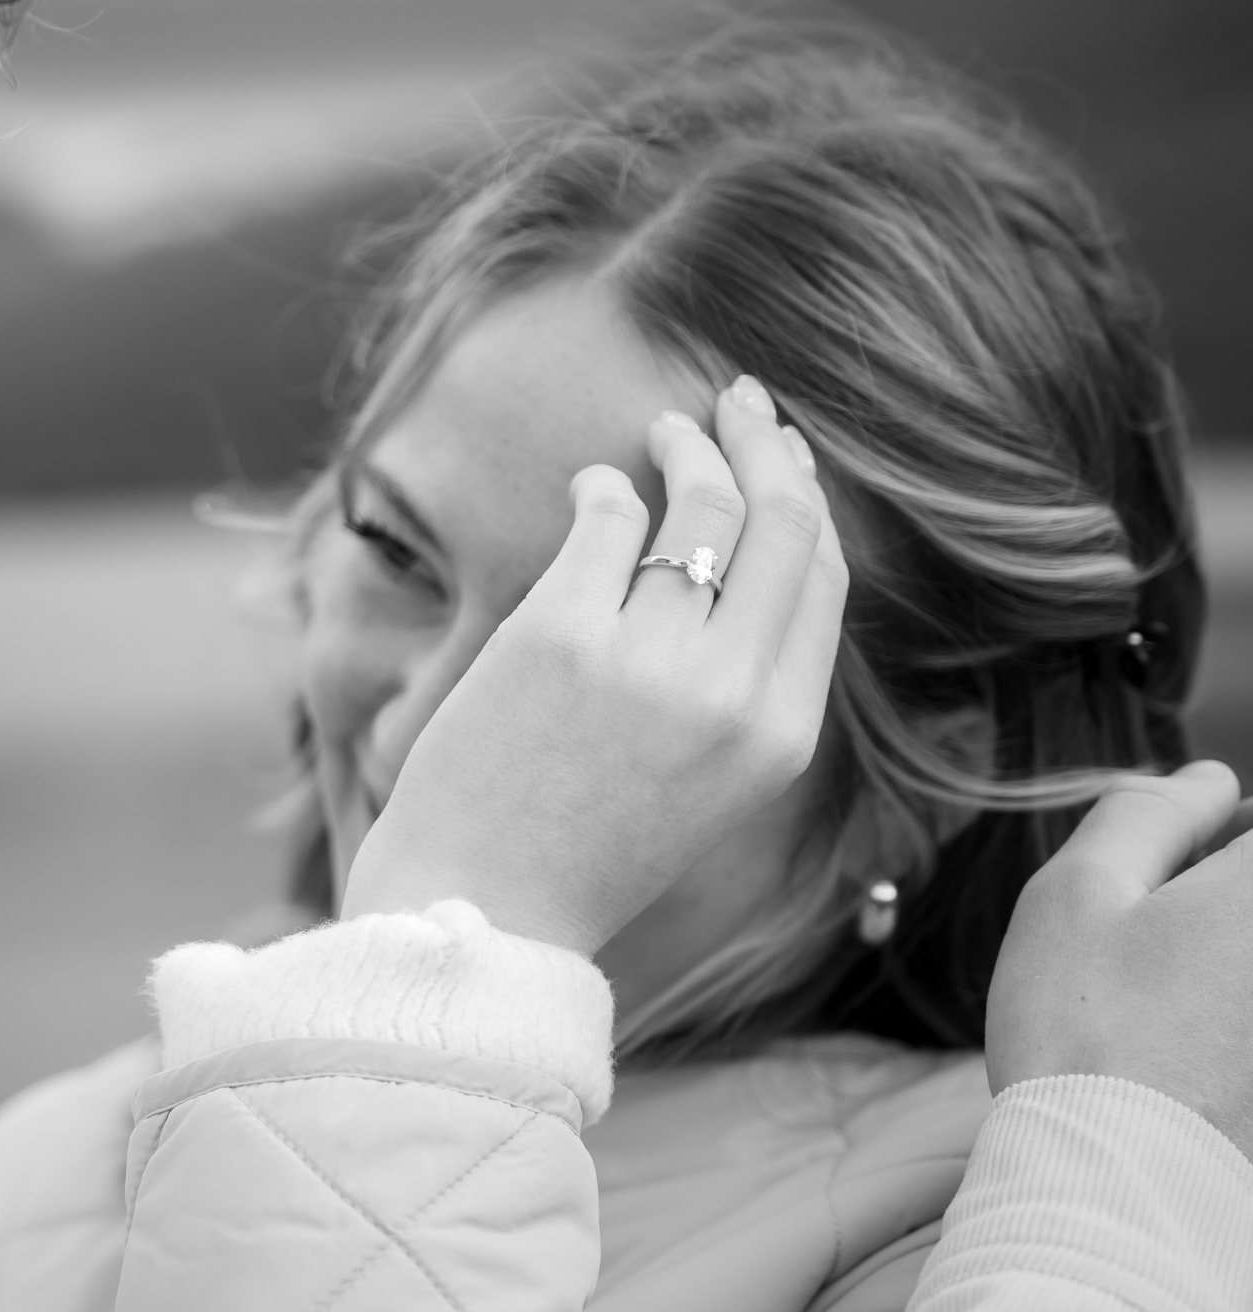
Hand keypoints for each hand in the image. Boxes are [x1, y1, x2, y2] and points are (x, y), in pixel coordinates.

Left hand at [340, 375, 847, 954]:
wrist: (486, 910)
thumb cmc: (587, 848)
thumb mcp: (711, 783)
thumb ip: (744, 682)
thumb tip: (748, 550)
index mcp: (781, 736)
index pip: (824, 578)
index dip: (807, 501)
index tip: (785, 456)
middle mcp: (729, 692)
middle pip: (782, 519)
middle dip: (765, 443)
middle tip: (738, 401)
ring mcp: (646, 657)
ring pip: (700, 503)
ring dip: (684, 446)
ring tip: (663, 432)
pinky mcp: (559, 629)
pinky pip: (608, 515)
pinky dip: (605, 487)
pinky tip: (595, 489)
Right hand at [987, 762, 1252, 1159]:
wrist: (1112, 1191)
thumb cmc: (1081, 1036)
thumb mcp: (1076, 894)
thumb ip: (1148, 815)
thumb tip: (1210, 780)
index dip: (1226, 835)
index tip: (1187, 860)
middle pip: (1251, 904)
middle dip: (1220, 908)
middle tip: (1163, 944)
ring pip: (1244, 969)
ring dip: (1220, 972)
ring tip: (1175, 1012)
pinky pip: (1247, 1031)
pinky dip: (1230, 1032)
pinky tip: (1192, 1064)